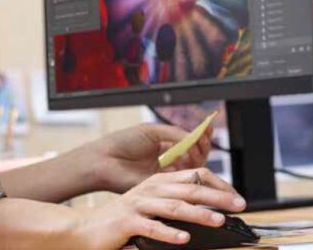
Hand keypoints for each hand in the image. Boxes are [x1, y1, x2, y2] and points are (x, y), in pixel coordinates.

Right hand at [70, 167, 245, 249]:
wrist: (85, 228)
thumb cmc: (121, 220)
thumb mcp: (149, 205)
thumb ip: (172, 203)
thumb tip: (206, 209)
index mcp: (157, 182)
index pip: (194, 176)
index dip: (217, 185)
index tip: (236, 197)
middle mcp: (149, 189)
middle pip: (189, 189)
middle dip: (216, 198)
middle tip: (237, 206)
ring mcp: (138, 205)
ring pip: (174, 206)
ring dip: (198, 213)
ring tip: (218, 220)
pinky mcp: (127, 222)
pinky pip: (151, 227)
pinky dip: (169, 232)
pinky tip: (184, 238)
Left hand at [89, 122, 212, 193]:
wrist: (104, 161)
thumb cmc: (122, 142)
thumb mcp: (151, 131)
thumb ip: (174, 133)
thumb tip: (194, 137)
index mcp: (163, 145)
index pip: (188, 140)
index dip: (200, 134)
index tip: (209, 126)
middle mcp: (167, 160)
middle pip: (194, 154)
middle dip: (203, 144)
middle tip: (204, 137)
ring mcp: (165, 174)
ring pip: (192, 167)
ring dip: (198, 154)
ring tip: (195, 145)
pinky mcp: (162, 186)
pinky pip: (182, 180)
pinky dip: (189, 169)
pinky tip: (187, 157)